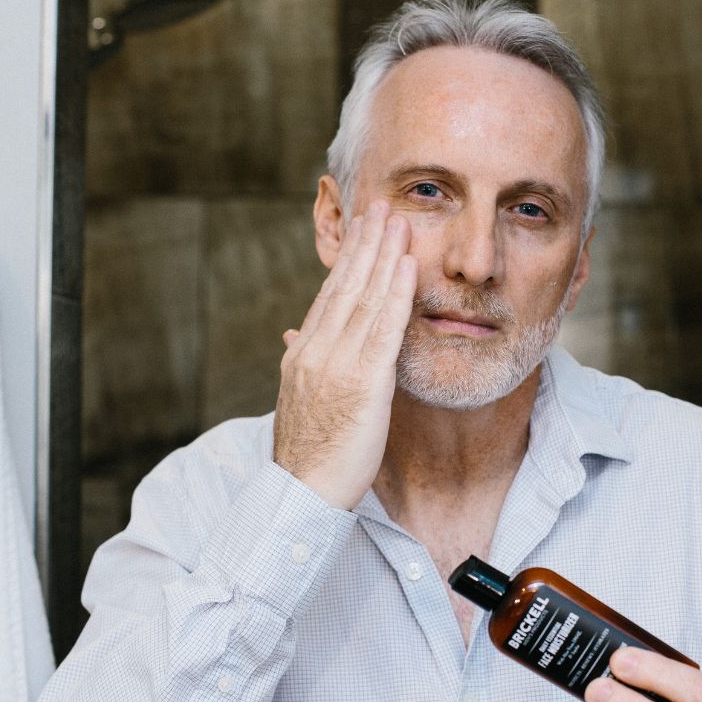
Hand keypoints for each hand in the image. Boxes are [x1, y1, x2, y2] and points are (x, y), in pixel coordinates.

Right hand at [273, 201, 416, 508]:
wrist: (301, 495)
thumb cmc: (307, 458)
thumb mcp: (298, 402)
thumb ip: (303, 365)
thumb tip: (293, 338)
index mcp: (303, 356)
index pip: (328, 297)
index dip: (348, 261)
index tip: (361, 232)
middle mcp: (317, 351)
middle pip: (345, 286)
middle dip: (365, 244)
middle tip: (380, 207)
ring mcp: (338, 364)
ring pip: (364, 298)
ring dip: (384, 256)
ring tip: (398, 222)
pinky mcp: (363, 382)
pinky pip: (384, 329)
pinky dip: (397, 294)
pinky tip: (408, 267)